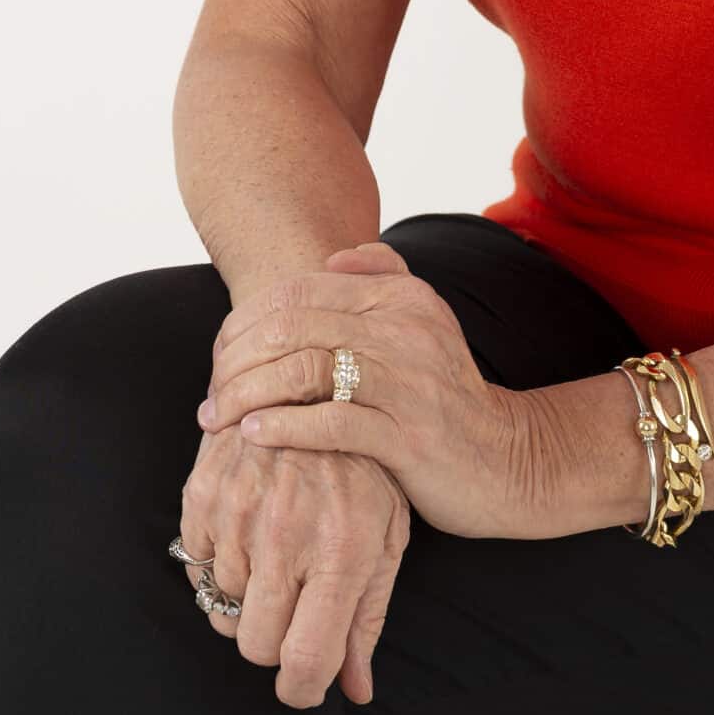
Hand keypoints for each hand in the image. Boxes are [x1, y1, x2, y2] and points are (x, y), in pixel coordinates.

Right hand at [176, 419, 409, 708]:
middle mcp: (288, 536)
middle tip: (297, 605)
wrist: (317, 383)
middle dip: (276, 642)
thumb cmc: (365, 468)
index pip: (306, 659)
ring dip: (249, 596)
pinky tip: (252, 525)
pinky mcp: (204, 497)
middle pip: (256, 646)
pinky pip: (197, 568)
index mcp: (344, 551)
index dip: (301, 689)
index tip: (304, 684)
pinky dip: (221, 561)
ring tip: (280, 548)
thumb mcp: (387, 535)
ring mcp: (240, 515)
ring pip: (223, 609)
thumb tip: (356, 692)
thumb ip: (369, 617)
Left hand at [199, 242, 541, 542]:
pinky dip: (281, 428)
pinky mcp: (409, 436)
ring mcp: (409, 382)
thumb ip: (386, 278)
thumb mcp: (425, 323)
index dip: (246, 321)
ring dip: (246, 395)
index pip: (300, 291)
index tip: (219, 356)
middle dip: (235, 360)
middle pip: (293, 327)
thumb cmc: (444, 395)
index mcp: (404, 297)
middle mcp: (406, 329)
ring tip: (217, 418)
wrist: (504, 459)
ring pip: (303, 371)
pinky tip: (253, 437)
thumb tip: (335, 254)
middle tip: (209, 393)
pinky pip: (330, 424)